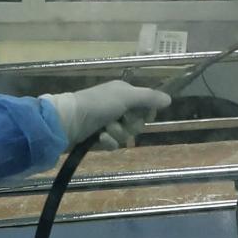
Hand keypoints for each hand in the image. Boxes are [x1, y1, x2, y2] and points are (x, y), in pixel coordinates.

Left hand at [44, 81, 171, 149]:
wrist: (69, 120)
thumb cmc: (98, 104)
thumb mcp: (126, 96)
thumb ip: (148, 98)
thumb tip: (169, 99)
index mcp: (124, 93)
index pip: (146, 105)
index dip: (147, 112)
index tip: (145, 115)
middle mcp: (117, 106)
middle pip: (138, 122)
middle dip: (130, 125)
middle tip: (120, 121)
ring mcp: (108, 122)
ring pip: (126, 134)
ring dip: (117, 134)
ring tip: (105, 130)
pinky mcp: (100, 137)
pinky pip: (114, 144)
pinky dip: (108, 142)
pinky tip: (100, 139)